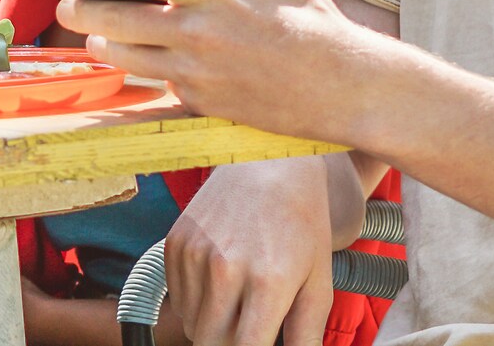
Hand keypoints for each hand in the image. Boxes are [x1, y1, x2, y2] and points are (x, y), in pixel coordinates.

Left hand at [55, 0, 391, 141]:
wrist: (342, 83)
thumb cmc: (304, 13)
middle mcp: (197, 29)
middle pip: (116, 17)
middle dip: (80, 8)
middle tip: (65, 2)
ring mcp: (197, 70)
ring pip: (126, 55)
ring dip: (101, 41)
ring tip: (93, 30)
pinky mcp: (201, 102)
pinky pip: (158, 83)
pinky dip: (146, 69)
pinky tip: (141, 58)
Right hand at [161, 159, 337, 345]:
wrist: (269, 164)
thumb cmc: (301, 224)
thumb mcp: (318, 281)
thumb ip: (307, 333)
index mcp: (268, 281)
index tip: (258, 343)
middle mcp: (226, 267)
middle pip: (211, 341)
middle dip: (231, 343)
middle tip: (250, 328)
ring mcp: (195, 253)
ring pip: (191, 323)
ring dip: (212, 324)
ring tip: (238, 301)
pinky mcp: (175, 242)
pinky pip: (177, 297)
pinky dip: (196, 302)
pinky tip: (220, 281)